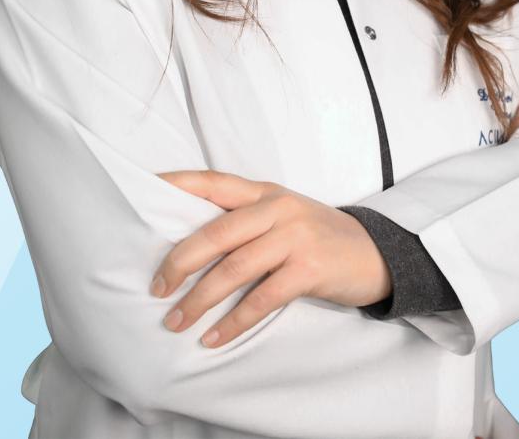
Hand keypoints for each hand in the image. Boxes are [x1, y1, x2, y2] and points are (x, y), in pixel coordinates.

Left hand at [150, 170, 391, 348]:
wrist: (375, 252)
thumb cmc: (317, 235)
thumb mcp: (283, 214)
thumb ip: (245, 218)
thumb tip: (189, 240)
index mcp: (264, 191)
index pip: (212, 181)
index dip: (176, 184)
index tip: (143, 191)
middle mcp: (277, 208)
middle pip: (216, 231)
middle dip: (180, 261)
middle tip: (156, 287)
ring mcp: (294, 237)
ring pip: (234, 268)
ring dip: (200, 299)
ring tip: (176, 321)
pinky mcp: (309, 269)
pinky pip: (261, 299)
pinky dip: (234, 321)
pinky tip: (214, 338)